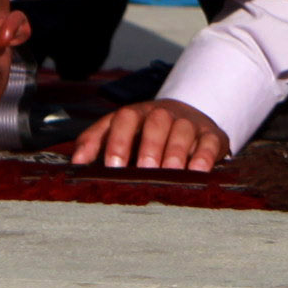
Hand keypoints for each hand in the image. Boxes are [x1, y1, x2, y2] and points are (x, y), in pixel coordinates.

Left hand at [63, 99, 229, 172]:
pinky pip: (210, 143)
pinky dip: (203, 157)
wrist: (188, 119)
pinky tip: (196, 172)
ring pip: (183, 130)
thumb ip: (96, 144)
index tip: (111, 167)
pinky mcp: (212, 136)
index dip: (117, 141)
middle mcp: (163, 114)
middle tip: (143, 170)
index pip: (124, 118)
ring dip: (174, 152)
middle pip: (156, 121)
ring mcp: (189, 123)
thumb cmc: (146, 135)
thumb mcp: (120, 133)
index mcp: (137, 113)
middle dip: (149, 146)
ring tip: (168, 174)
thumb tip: (75, 164)